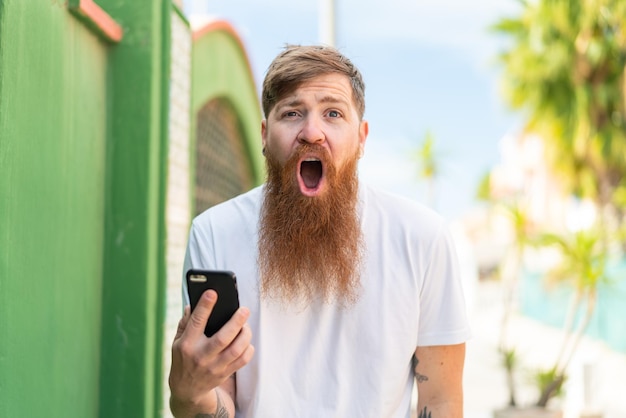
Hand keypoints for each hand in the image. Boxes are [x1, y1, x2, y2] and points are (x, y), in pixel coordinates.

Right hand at [169, 290, 253, 415]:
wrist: (186, 390)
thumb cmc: (183, 358)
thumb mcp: (177, 341)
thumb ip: (185, 323)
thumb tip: (192, 304)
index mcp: (187, 344)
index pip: (196, 322)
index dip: (204, 306)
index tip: (212, 292)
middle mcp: (200, 356)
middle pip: (222, 338)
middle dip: (236, 322)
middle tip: (244, 310)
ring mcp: (214, 367)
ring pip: (236, 350)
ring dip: (245, 335)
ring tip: (246, 325)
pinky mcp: (224, 374)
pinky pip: (242, 361)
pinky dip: (248, 349)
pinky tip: (246, 341)